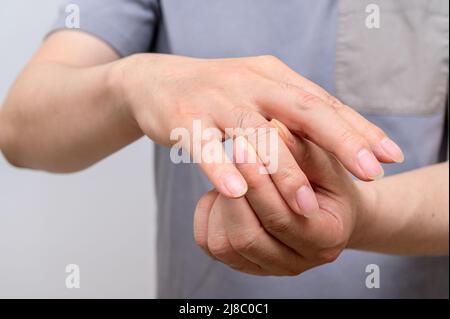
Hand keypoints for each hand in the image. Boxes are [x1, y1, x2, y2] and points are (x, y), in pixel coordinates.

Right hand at [112, 54, 402, 205]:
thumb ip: (293, 112)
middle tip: (370, 172)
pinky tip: (239, 193)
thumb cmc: (218, 94)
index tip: (390, 156)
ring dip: (282, 170)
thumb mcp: (259, 93)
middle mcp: (250, 82)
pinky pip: (204, 145)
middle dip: (340, 141)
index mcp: (274, 77)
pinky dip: (221, 168)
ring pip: (255, 133)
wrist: (157, 80)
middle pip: (302, 109)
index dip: (358, 129)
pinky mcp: (184, 117)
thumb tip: (341, 134)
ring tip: (307, 205)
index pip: (323, 102)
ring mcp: (216, 98)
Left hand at [193, 121, 364, 274]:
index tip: (241, 143)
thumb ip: (302, 150)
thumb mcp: (325, 161)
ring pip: (224, 245)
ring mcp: (268, 268)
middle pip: (249, 237)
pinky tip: (221, 192)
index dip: (258, 183)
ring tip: (230, 171)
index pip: (282, 218)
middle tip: (226, 149)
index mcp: (327, 239)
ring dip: (220, 205)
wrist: (322, 205)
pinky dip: (208, 215)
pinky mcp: (243, 264)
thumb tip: (274, 129)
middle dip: (235, 190)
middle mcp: (298, 263)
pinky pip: (210, 244)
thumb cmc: (324, 181)